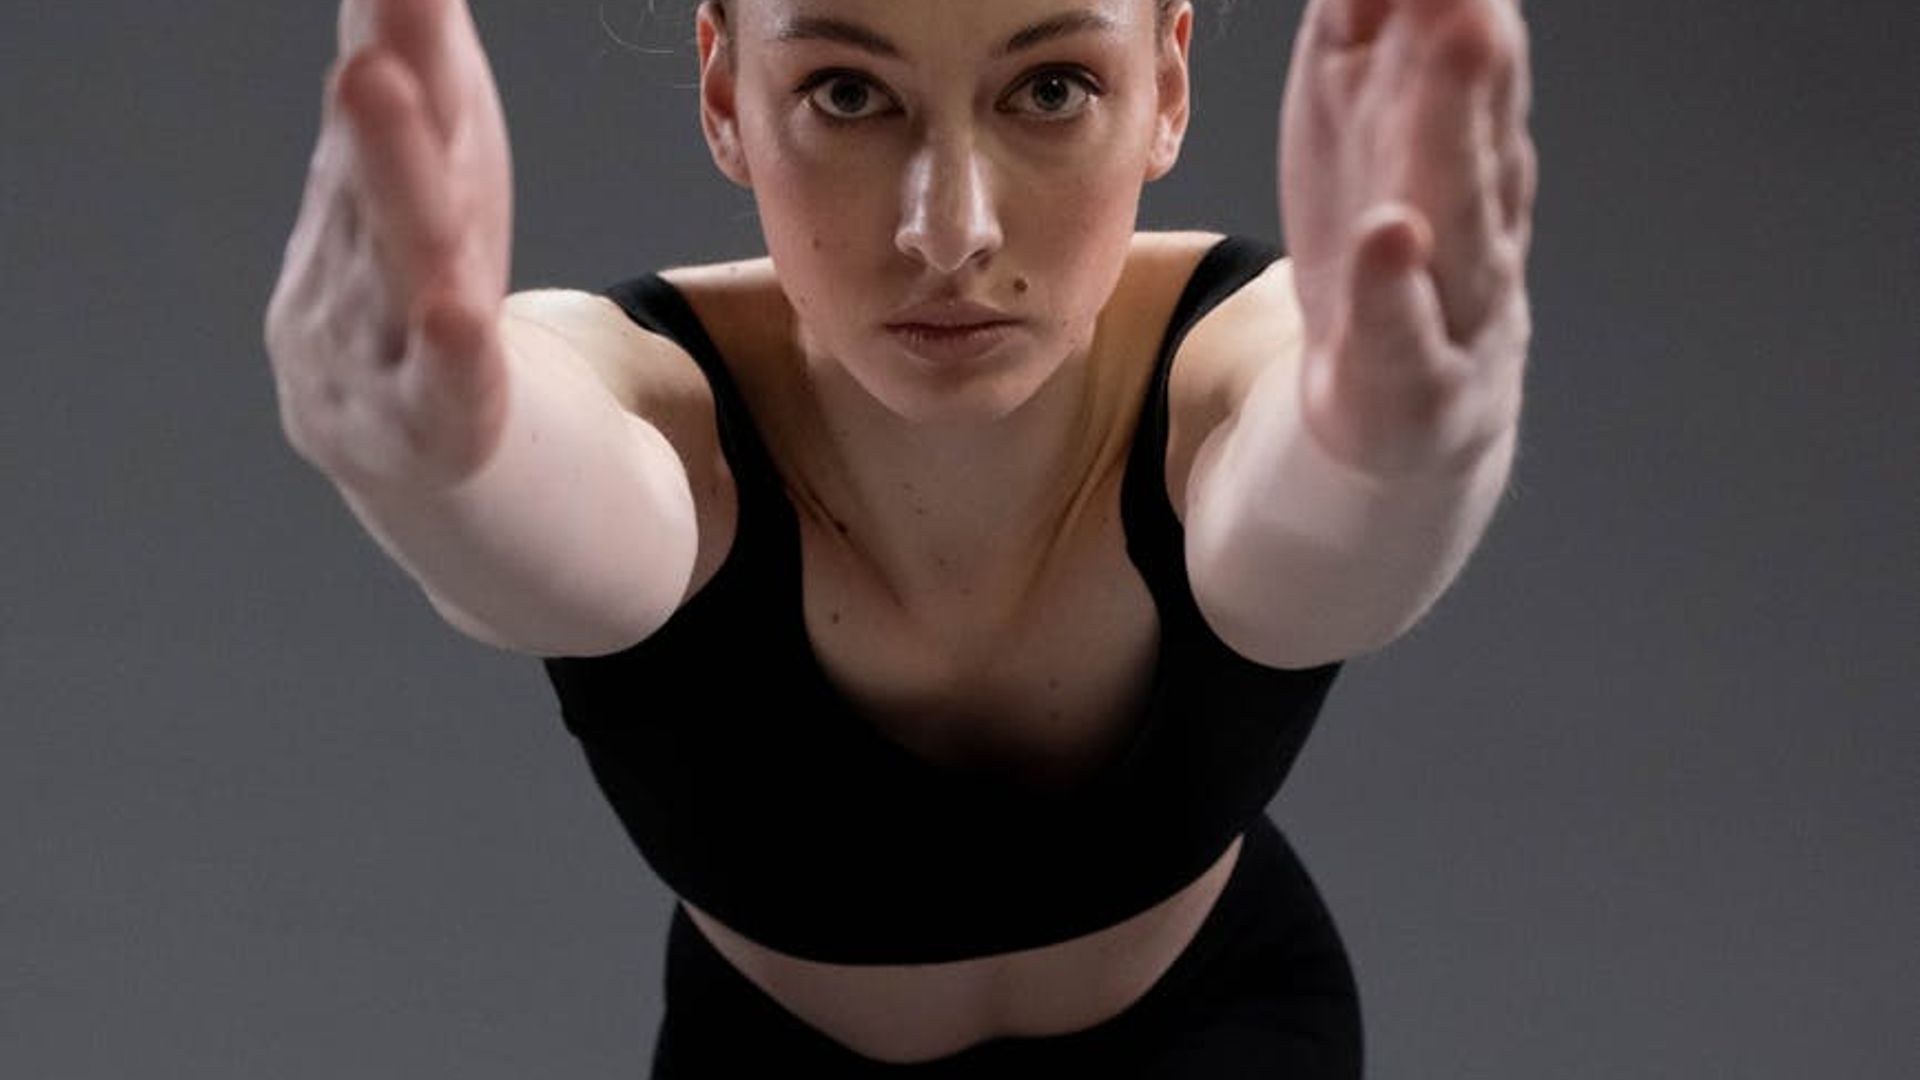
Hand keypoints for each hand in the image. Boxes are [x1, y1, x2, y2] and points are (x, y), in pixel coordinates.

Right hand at [264, 0, 514, 491]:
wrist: (389, 440)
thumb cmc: (418, 275)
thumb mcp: (437, 156)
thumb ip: (419, 50)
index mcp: (374, 173)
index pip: (388, 85)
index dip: (391, 21)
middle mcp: (364, 247)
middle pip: (379, 164)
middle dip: (383, 91)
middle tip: (392, 7)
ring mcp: (383, 337)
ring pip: (400, 261)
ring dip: (397, 185)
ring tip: (379, 92)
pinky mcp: (431, 418)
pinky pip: (443, 382)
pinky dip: (449, 350)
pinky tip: (454, 313)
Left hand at [1279, 0, 1536, 477]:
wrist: (1408, 402)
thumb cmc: (1384, 238)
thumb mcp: (1355, 116)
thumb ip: (1364, 19)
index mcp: (1459, 130)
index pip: (1465, 47)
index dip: (1456, 1)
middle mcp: (1477, 202)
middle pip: (1475, 116)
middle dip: (1468, 44)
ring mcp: (1456, 293)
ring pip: (1462, 208)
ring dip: (1454, 131)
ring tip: (1458, 45)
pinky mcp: (1413, 373)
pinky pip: (1407, 326)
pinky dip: (1397, 285)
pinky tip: (1390, 236)